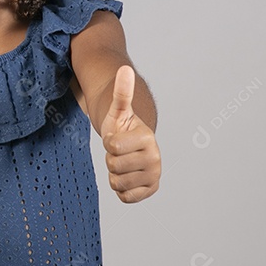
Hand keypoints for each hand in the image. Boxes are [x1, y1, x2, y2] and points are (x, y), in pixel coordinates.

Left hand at [101, 66, 160, 202]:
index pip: (113, 147)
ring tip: (122, 161)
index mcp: (148, 138)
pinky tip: (126, 175)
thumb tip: (124, 68)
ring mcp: (154, 176)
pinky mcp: (150, 190)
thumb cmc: (122, 126)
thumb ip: (121, 91)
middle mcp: (155, 159)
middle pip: (114, 166)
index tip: (118, 137)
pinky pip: (125, 197)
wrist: (131, 145)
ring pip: (118, 183)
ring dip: (115, 173)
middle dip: (111, 158)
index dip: (109, 142)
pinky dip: (121, 188)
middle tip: (119, 151)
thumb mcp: (118, 109)